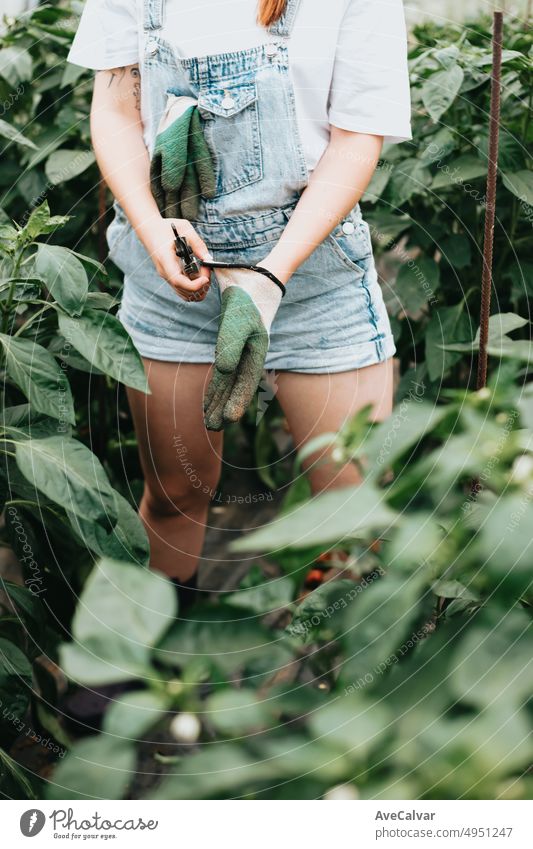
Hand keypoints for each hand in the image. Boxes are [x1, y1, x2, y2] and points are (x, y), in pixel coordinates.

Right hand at [136, 215, 212, 301]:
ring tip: (204, 274)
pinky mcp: (170, 277)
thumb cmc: (165, 228)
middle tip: (208, 270)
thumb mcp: (184, 228)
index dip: (194, 284)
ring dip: (199, 289)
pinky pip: (183, 291)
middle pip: (184, 291)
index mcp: (165, 260)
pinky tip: (199, 276)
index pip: (178, 281)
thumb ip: (197, 243)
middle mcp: (165, 272)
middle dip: (201, 286)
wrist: (149, 230)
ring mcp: (166, 276)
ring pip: (185, 295)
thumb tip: (208, 259)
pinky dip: (194, 288)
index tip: (206, 277)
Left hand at [203, 267, 282, 430]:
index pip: (244, 382)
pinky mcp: (233, 343)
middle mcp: (250, 354)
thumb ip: (231, 345)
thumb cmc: (248, 296)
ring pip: (228, 381)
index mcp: (256, 351)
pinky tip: (210, 395)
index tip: (227, 421)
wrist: (254, 276)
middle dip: (223, 407)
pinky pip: (224, 369)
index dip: (235, 401)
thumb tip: (223, 372)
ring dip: (218, 399)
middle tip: (211, 429)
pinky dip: (217, 384)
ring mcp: (242, 349)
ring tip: (209, 420)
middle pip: (235, 387)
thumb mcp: (238, 320)